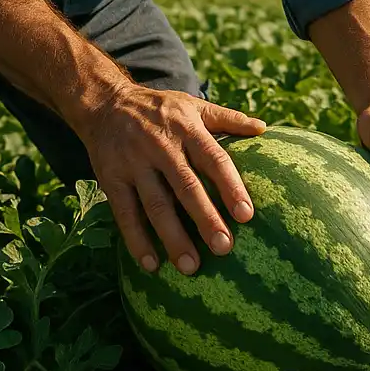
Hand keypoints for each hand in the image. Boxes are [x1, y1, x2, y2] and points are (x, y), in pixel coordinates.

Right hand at [82, 83, 265, 275]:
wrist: (106, 103)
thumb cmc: (160, 109)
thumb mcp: (193, 105)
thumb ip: (228, 118)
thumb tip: (263, 127)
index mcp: (187, 128)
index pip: (213, 158)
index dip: (230, 186)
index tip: (246, 214)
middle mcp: (161, 146)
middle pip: (186, 186)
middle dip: (205, 218)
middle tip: (223, 248)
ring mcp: (134, 163)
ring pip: (156, 205)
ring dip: (173, 237)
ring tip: (191, 267)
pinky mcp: (111, 178)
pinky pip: (125, 213)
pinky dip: (137, 240)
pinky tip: (151, 264)